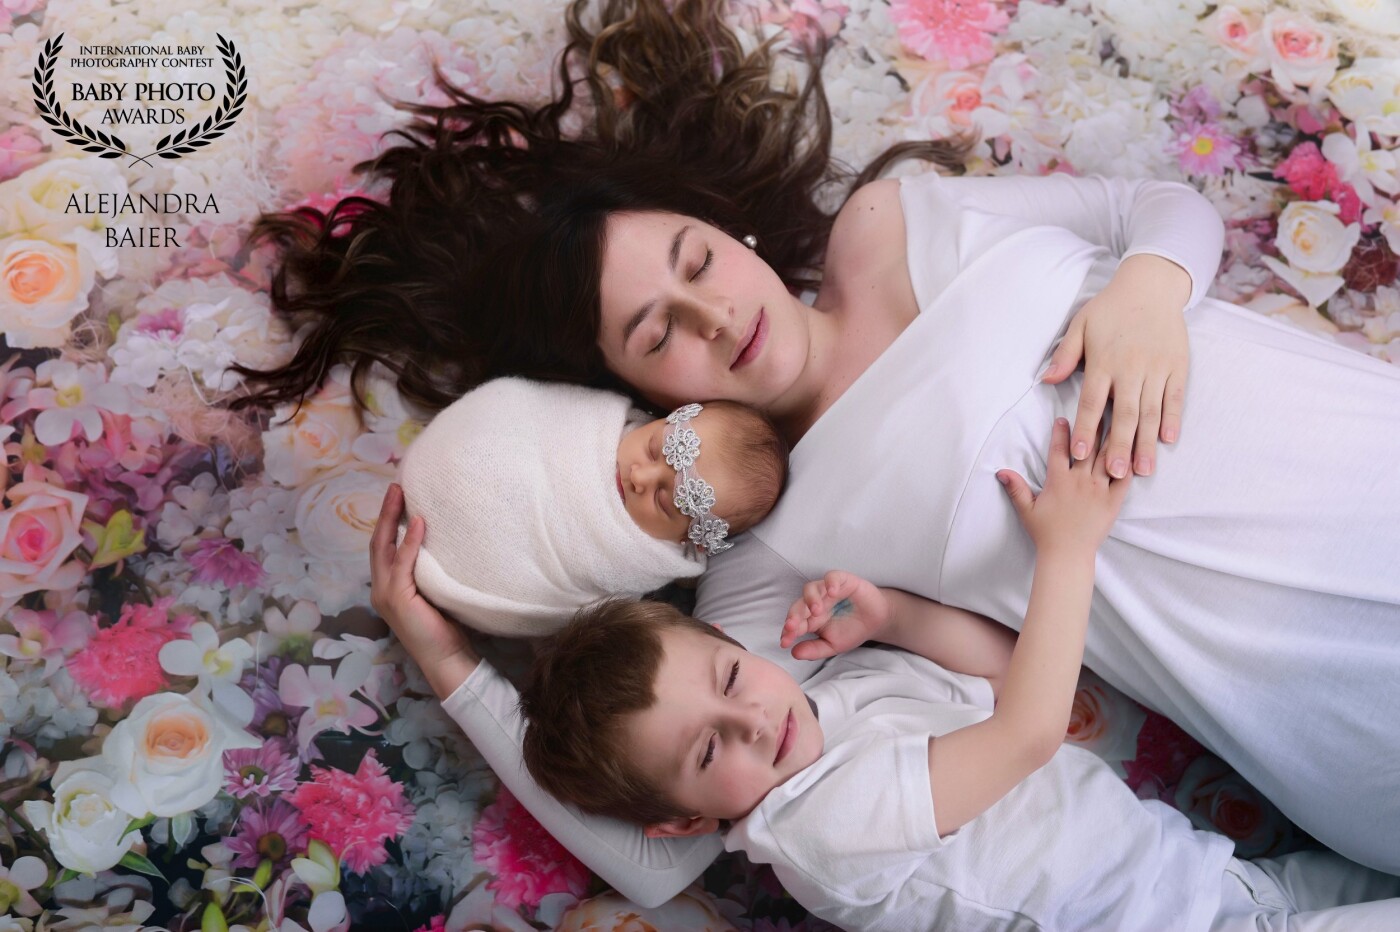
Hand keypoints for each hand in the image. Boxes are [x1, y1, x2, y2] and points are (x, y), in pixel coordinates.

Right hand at [370, 483, 479, 698]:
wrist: (446, 658)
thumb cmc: (445, 627)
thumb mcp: (434, 592)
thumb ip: (428, 571)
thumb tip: (440, 542)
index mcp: (387, 587)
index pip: (384, 547)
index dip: (388, 521)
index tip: (398, 496)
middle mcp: (381, 588)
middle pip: (378, 542)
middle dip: (385, 513)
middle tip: (395, 485)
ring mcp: (386, 594)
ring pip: (383, 548)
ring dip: (392, 519)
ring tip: (401, 494)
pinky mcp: (398, 599)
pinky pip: (402, 564)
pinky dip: (410, 543)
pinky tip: (419, 524)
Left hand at [781, 571, 890, 660]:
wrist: (876, 621)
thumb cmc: (851, 631)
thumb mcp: (833, 646)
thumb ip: (814, 650)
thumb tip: (793, 653)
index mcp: (810, 619)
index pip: (795, 623)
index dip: (788, 632)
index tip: (784, 643)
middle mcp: (815, 603)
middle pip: (799, 605)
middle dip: (794, 615)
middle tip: (792, 626)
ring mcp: (827, 591)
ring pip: (811, 588)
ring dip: (811, 598)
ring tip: (816, 611)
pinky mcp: (842, 580)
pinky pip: (832, 577)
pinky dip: (830, 582)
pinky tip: (833, 592)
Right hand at [996, 418, 1129, 556]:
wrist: (1068, 555)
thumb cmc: (1046, 533)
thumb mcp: (1026, 509)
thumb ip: (1015, 488)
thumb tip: (1000, 471)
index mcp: (1058, 480)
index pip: (1059, 450)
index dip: (1061, 432)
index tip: (1063, 418)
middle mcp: (1079, 481)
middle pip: (1087, 446)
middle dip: (1092, 425)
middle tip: (1099, 407)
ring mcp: (1098, 489)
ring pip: (1107, 457)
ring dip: (1112, 438)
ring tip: (1119, 420)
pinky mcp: (1113, 501)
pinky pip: (1124, 478)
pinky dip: (1129, 463)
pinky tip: (1134, 450)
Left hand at [1041, 254, 1189, 478]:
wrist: (1151, 285)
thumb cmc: (1110, 308)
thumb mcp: (1080, 325)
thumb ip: (1065, 354)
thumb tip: (1046, 380)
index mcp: (1104, 361)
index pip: (1092, 401)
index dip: (1085, 428)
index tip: (1079, 454)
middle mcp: (1131, 368)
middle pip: (1124, 413)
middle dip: (1118, 446)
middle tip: (1113, 474)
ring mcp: (1157, 368)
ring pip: (1151, 411)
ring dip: (1146, 442)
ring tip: (1142, 469)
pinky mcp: (1178, 366)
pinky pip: (1175, 397)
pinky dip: (1172, 418)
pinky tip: (1167, 440)